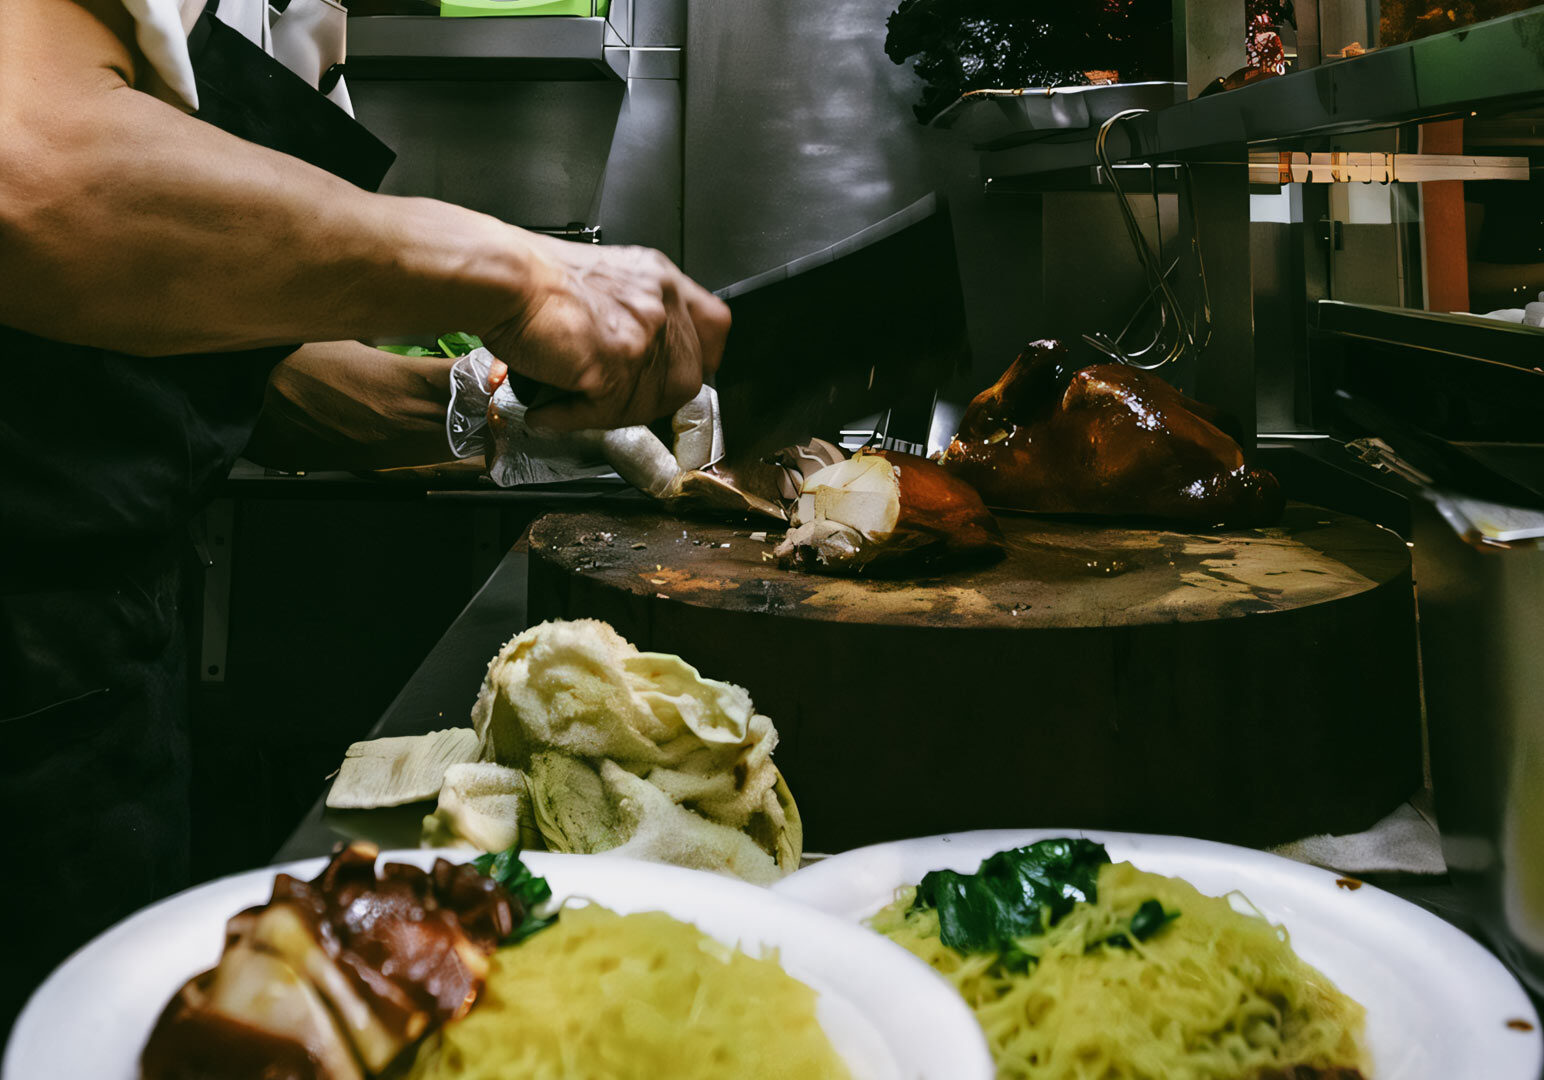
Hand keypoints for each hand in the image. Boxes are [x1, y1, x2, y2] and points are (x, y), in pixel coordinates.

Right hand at [482, 237, 729, 430]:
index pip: (714, 325)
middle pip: (688, 375)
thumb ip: (629, 313)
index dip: (701, 357)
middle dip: (654, 400)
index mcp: (659, 279)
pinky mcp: (617, 364)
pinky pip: (607, 413)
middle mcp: (659, 303)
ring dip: (610, 415)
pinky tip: (551, 412)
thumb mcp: (603, 278)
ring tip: (573, 407)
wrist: (504, 277)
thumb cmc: (532, 276)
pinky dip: (574, 419)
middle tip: (614, 404)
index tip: (681, 373)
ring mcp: (643, 334)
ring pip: (649, 402)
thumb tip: (633, 358)